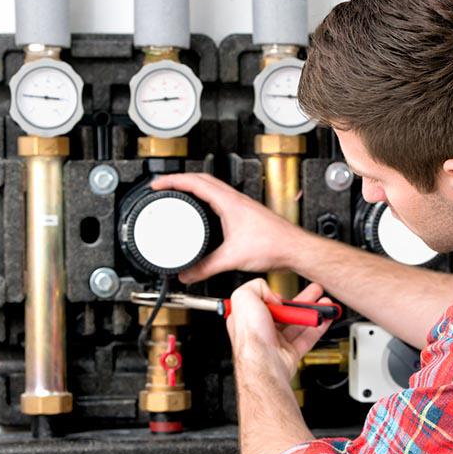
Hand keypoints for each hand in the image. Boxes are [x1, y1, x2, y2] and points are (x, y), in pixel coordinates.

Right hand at [151, 173, 302, 282]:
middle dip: (179, 180)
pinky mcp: (247, 215)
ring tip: (179, 195)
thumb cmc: (274, 245)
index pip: (194, 182)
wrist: (295, 249)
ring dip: (194, 188)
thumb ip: (205, 267)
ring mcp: (242, 206)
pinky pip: (221, 200)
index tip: (156, 184)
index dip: (172, 181)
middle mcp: (236, 200)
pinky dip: (207, 201)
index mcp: (229, 202)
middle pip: (202, 179)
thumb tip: (187, 274)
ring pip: (213, 188)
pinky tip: (205, 213)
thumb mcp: (232, 258)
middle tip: (163, 187)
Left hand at [226, 279, 332, 380]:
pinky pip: (307, 338)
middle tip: (314, 291)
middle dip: (302, 300)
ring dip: (313, 313)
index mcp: (247, 318)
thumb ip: (257, 286)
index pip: (261, 302)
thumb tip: (273, 294)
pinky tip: (325, 319)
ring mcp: (276, 343)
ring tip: (325, 303)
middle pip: (284, 312)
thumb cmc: (250, 336)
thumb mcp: (244, 297)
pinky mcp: (290, 353)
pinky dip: (318, 328)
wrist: (263, 364)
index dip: (273, 296)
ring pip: (298, 324)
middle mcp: (261, 331)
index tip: (282, 293)